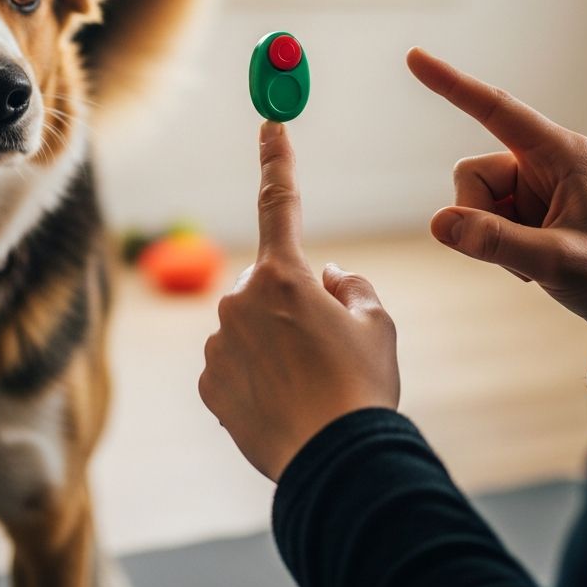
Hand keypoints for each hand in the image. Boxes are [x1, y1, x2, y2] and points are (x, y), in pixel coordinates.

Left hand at [198, 122, 399, 481]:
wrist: (336, 463)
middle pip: (269, 285)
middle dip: (291, 302)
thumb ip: (352, 287)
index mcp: (285, 275)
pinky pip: (232, 365)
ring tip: (307, 386)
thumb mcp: (378, 325)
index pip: (280, 202)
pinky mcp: (208, 381)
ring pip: (249, 327)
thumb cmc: (362, 387)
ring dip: (272, 343)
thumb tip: (330, 278)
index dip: (277, 159)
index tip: (269, 123)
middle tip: (324, 349)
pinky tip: (282, 404)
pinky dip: (255, 377)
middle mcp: (240, 299)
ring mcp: (219, 341)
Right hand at [407, 48, 586, 331]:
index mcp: (561, 153)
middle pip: (470, 173)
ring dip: (489, 236)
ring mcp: (532, 186)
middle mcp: (543, 161)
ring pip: (470, 199)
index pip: (495, 109)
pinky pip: (481, 219)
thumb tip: (437, 223)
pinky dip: (495, 245)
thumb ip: (496, 241)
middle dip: (478, 215)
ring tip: (532, 261)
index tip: (414, 57)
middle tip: (520, 256)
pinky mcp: (525, 210)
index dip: (451, 83)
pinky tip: (531, 264)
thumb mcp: (558, 261)